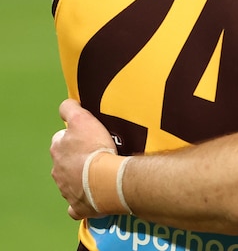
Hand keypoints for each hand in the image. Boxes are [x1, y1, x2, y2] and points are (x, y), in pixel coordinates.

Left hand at [50, 99, 115, 219]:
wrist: (106, 180)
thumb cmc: (95, 149)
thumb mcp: (82, 119)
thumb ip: (70, 109)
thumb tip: (66, 105)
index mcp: (58, 149)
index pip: (62, 137)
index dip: (75, 135)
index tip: (87, 136)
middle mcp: (58, 169)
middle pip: (65, 160)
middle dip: (77, 157)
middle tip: (97, 153)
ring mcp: (66, 189)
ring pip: (71, 180)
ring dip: (82, 176)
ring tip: (101, 171)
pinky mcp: (77, 206)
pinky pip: (77, 205)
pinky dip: (82, 201)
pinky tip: (93, 196)